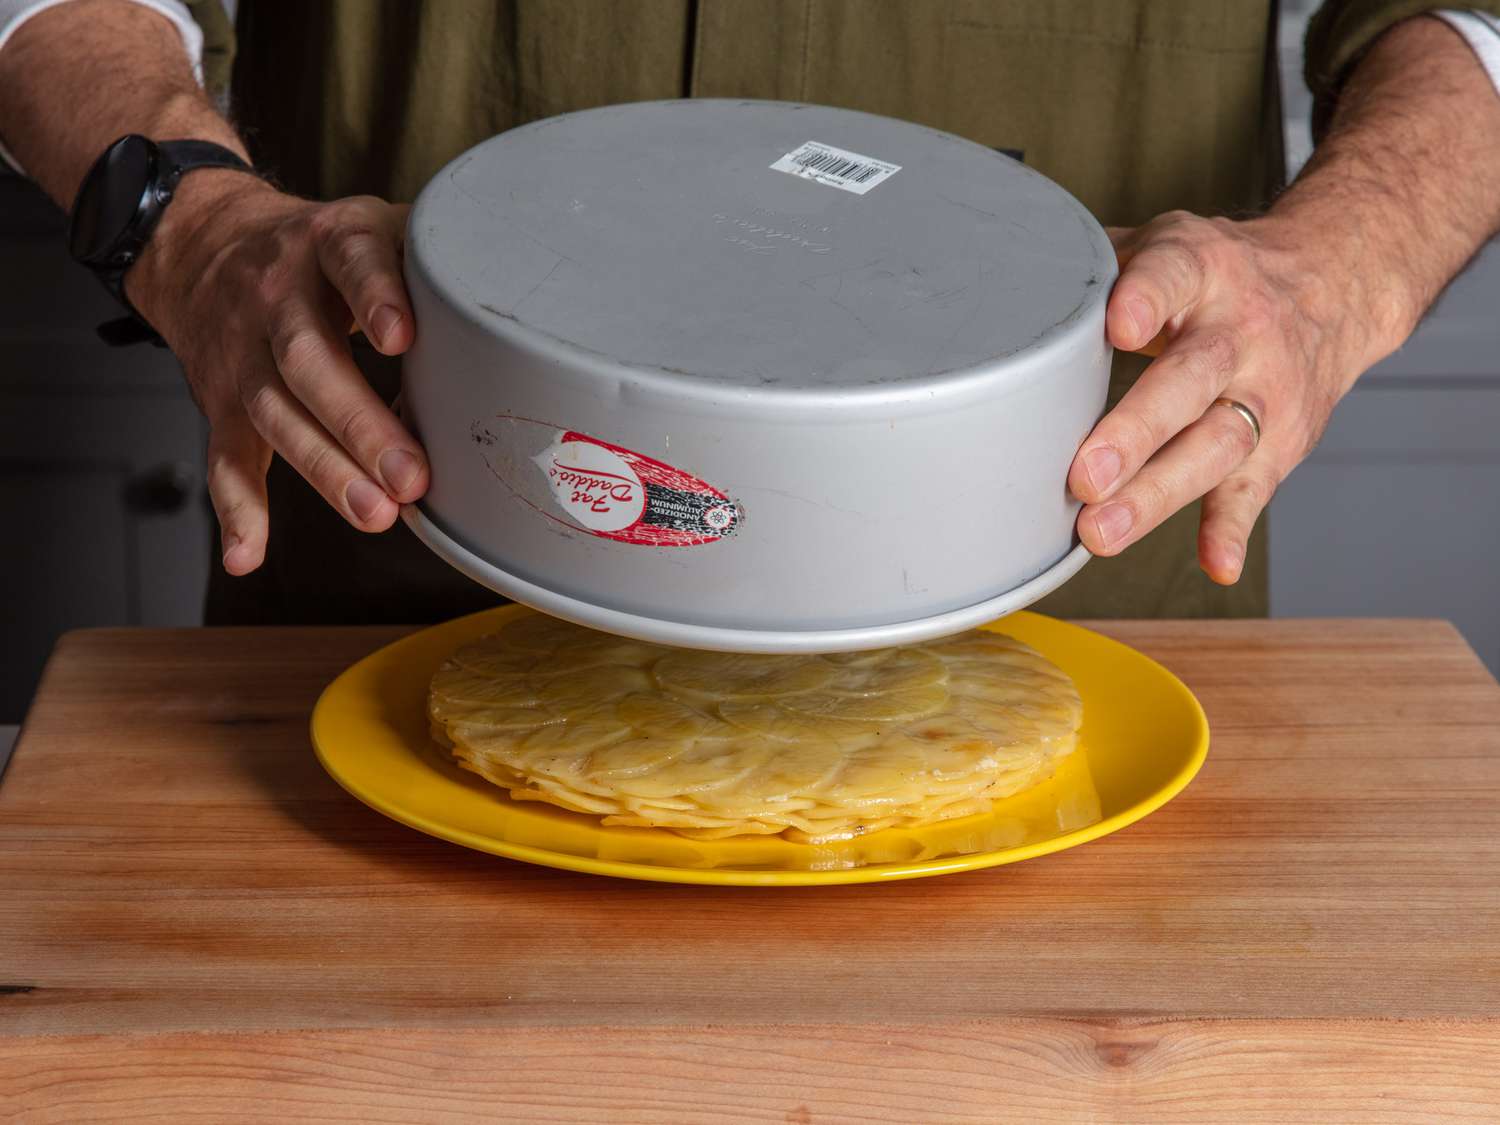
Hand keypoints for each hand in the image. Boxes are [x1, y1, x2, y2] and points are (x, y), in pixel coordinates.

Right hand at [126, 172, 427, 574]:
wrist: (204, 244)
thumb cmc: (322, 251)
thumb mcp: (374, 226)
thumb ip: (433, 258)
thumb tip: (524, 292)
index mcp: (327, 243)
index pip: (350, 259)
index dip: (374, 295)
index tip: (402, 338)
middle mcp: (277, 295)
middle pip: (308, 358)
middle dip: (359, 422)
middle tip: (411, 476)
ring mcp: (244, 351)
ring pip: (275, 412)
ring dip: (323, 469)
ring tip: (375, 512)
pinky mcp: (220, 398)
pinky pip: (226, 455)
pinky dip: (236, 507)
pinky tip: (250, 554)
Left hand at [1067, 209, 1407, 583]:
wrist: (1333, 286)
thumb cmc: (1213, 277)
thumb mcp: (1166, 247)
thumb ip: (1097, 266)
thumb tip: (1010, 284)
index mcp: (1201, 269)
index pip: (1173, 277)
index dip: (1146, 298)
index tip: (1119, 327)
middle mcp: (1239, 330)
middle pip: (1192, 380)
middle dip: (1137, 430)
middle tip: (1084, 475)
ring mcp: (1264, 390)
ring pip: (1216, 443)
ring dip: (1159, 493)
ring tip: (1103, 532)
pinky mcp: (1281, 442)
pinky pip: (1256, 489)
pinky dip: (1233, 529)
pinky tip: (1215, 563)